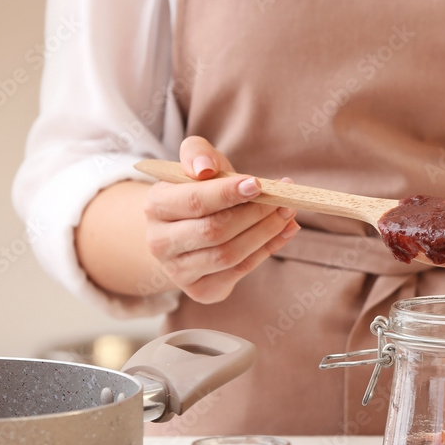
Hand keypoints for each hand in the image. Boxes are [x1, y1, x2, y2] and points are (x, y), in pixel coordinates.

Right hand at [143, 136, 299, 302]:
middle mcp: (160, 242)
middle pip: (214, 231)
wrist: (188, 231)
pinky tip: (285, 231)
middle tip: (283, 199)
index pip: (195, 201)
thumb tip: (204, 168)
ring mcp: (178, 271)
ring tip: (288, 213)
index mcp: (156, 206)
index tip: (258, 184)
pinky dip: (268, 249)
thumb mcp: (197, 165)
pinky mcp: (201, 290)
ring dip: (266, 233)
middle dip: (254, 214)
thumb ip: (198, 153)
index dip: (228, 193)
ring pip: (229, 254)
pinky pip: (240, 270)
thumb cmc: (198, 192)